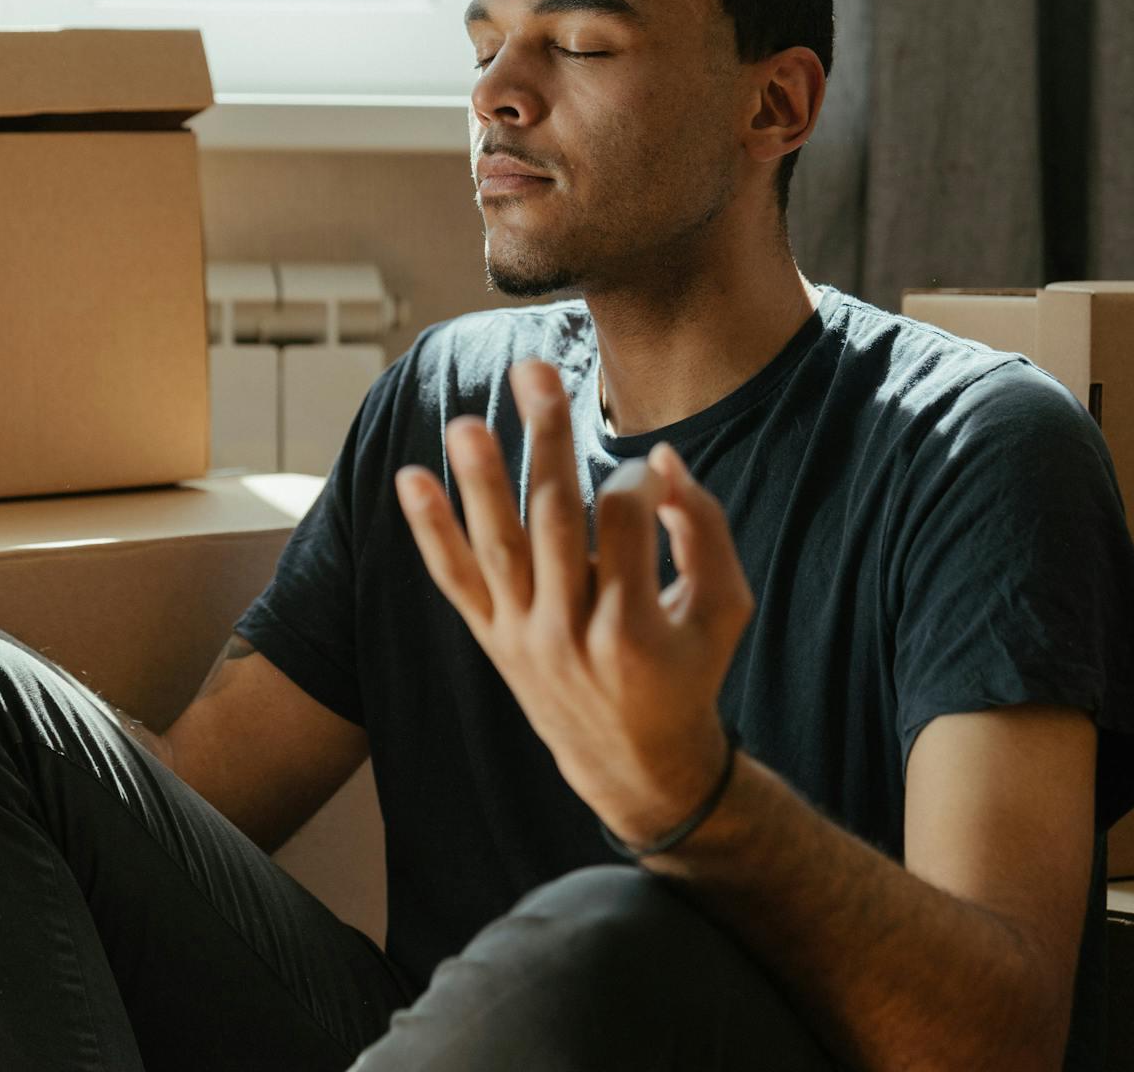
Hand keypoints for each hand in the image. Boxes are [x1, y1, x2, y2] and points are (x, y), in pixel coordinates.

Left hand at [393, 359, 752, 846]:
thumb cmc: (689, 671)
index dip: (636, 481)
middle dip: (544, 439)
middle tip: (534, 371)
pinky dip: (431, 532)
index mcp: (633, 626)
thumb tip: (662, 458)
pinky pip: (455, 581)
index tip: (649, 473)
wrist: (635, 762)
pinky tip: (409, 479)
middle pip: (552, 518)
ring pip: (497, 548)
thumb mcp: (724, 607)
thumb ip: (704, 528)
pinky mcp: (493, 639)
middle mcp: (569, 632)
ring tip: (465, 421)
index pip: (622, 520)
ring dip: (478, 481)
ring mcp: (522, 636)